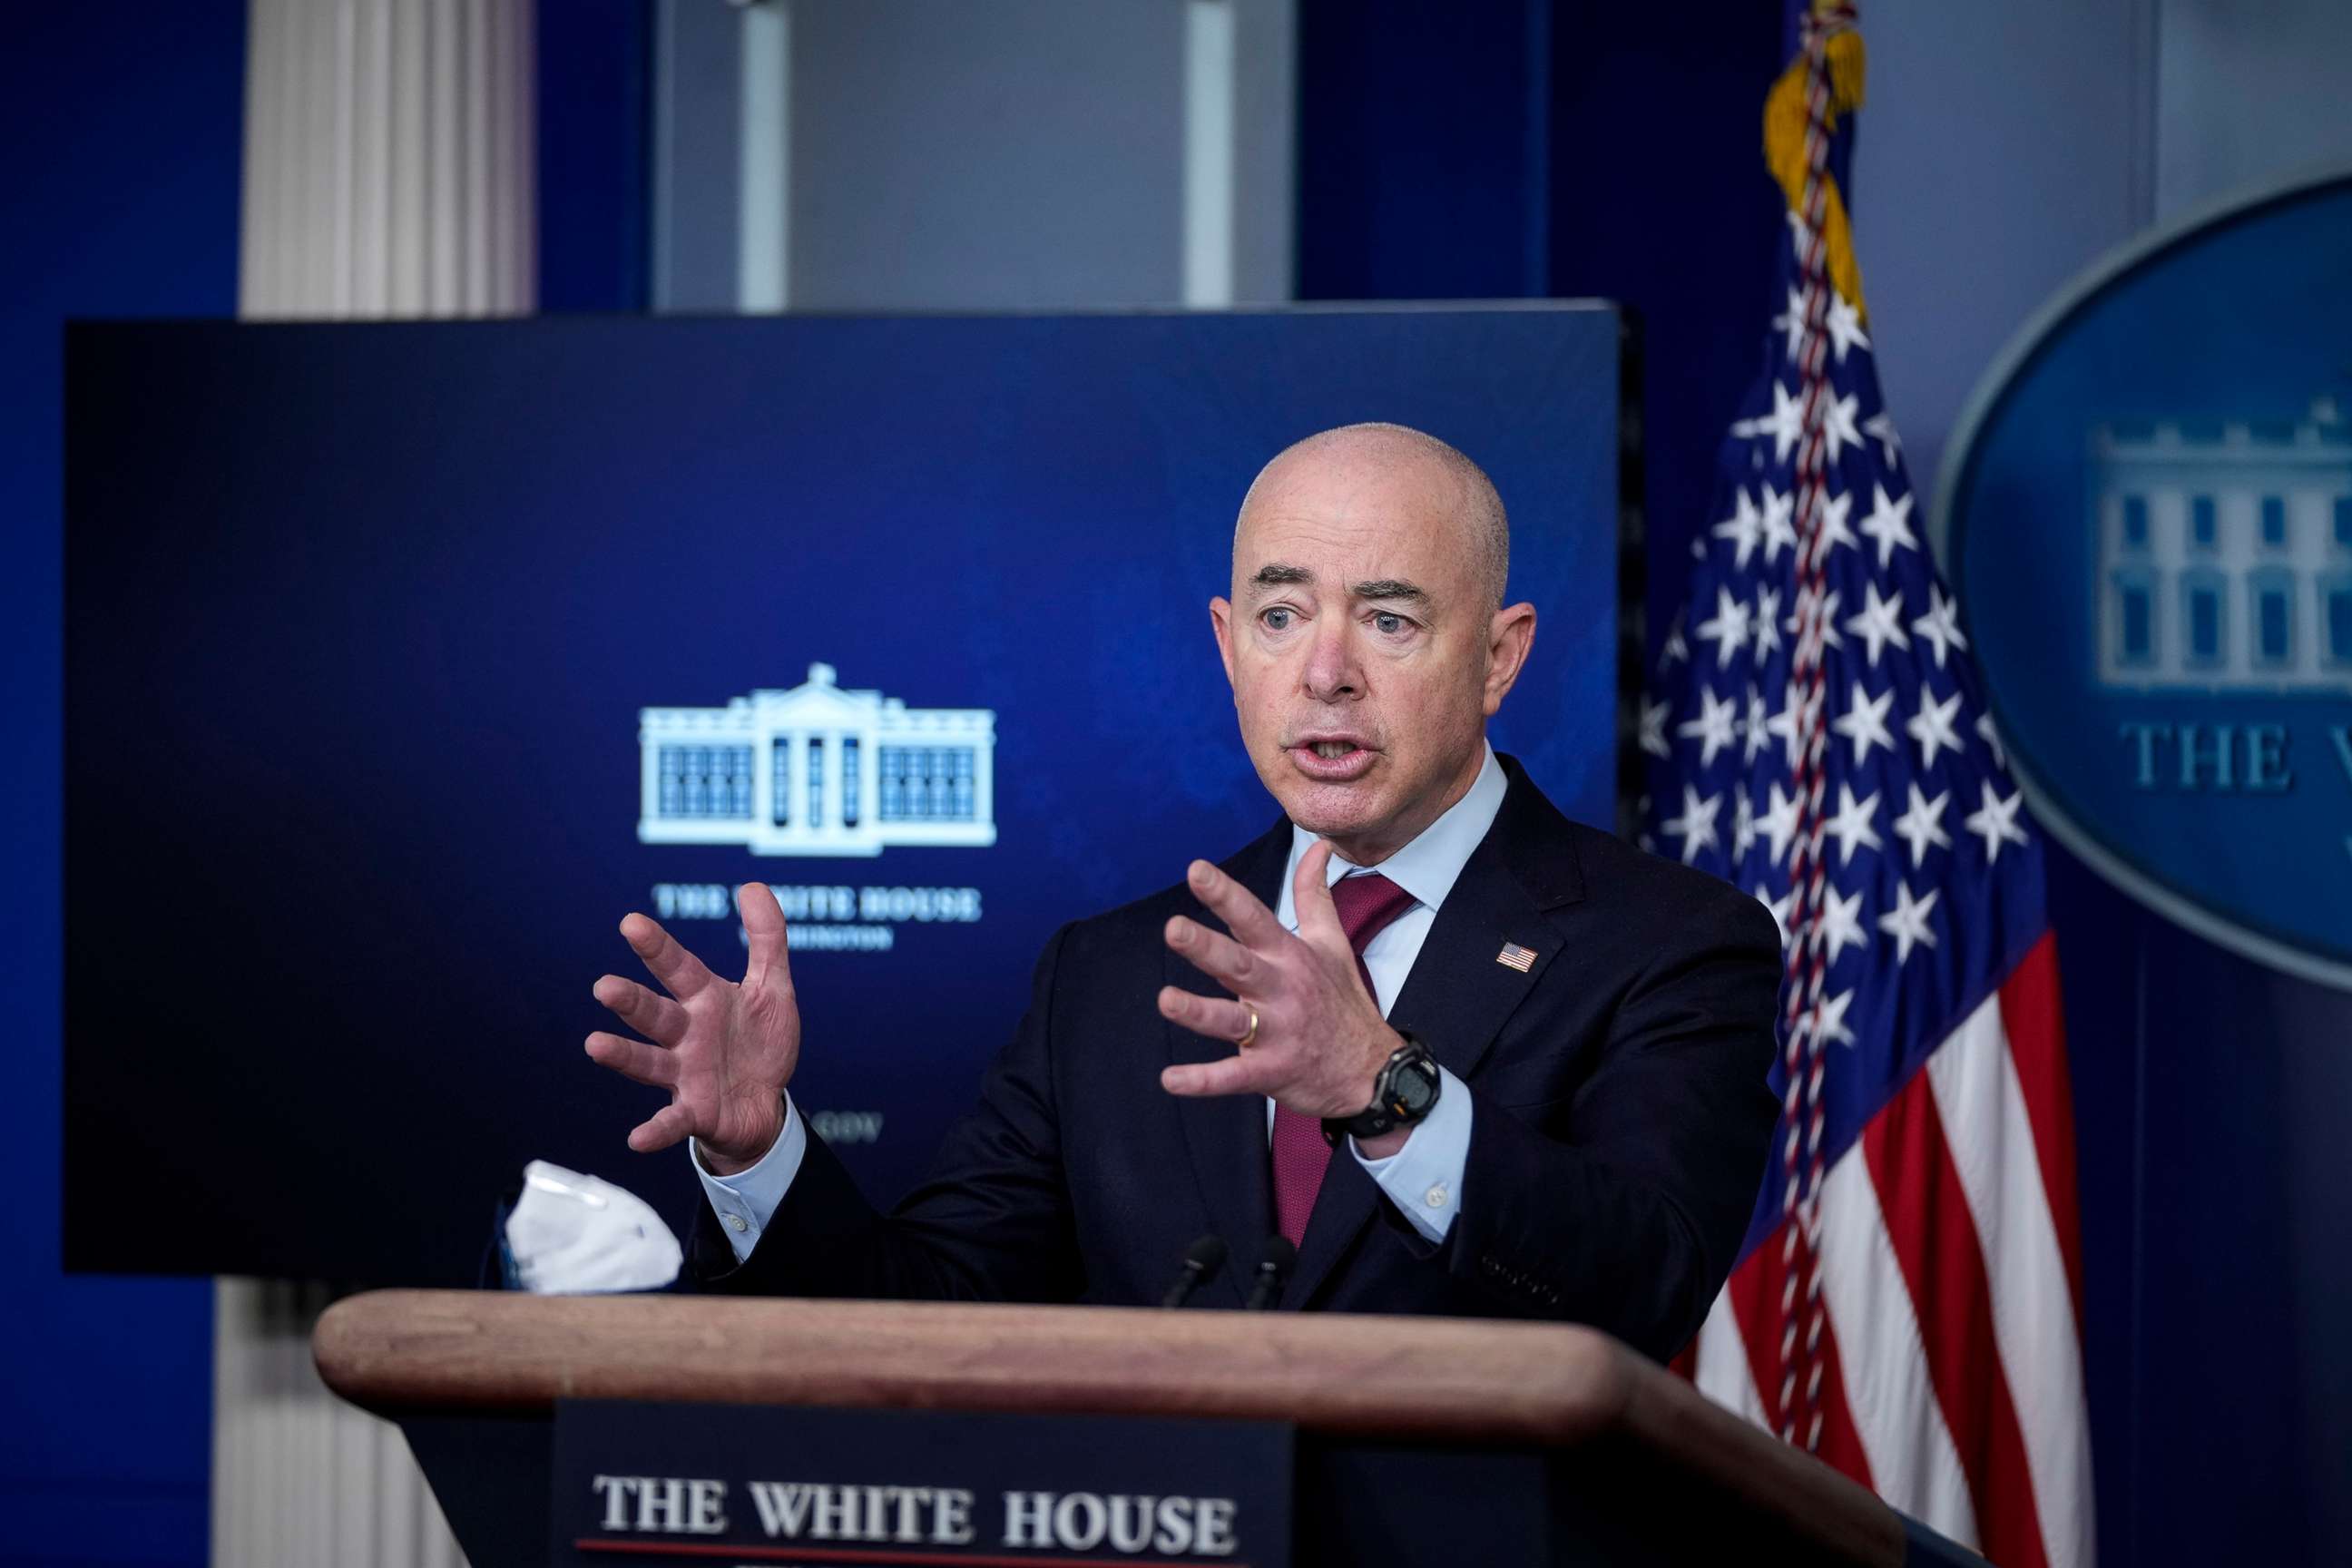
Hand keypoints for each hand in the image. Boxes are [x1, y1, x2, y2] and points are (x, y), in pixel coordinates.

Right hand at [586, 883, 800, 1172]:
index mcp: (705, 1000)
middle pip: (655, 1014)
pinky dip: (656, 1130)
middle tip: (604, 987)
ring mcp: (686, 1074)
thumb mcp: (773, 988)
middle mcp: (687, 1035)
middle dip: (632, 1001)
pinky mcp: (695, 1111)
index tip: (631, 923)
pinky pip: (673, 1122)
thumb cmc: (760, 1042)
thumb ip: (766, 938)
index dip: (657, 947)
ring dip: (623, 1055)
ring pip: (649, 1062)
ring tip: (594, 1045)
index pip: (679, 968)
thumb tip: (751, 886)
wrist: (766, 1104)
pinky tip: (636, 1139)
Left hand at [1156, 841, 1399, 1121]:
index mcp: (1290, 957)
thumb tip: (1319, 847)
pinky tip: (1170, 1079)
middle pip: (1238, 965)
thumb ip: (1315, 895)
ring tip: (1166, 1001)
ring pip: (1231, 1020)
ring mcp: (1276, 1033)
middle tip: (1173, 929)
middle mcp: (1281, 990)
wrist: (1373, 1072)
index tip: (1196, 870)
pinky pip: (1231, 1077)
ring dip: (1198, 1012)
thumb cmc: (1344, 1002)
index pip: (1254, 918)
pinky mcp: (1269, 1072)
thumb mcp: (1334, 944)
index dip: (1225, 895)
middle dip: (1205, 947)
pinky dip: (1202, 1081)